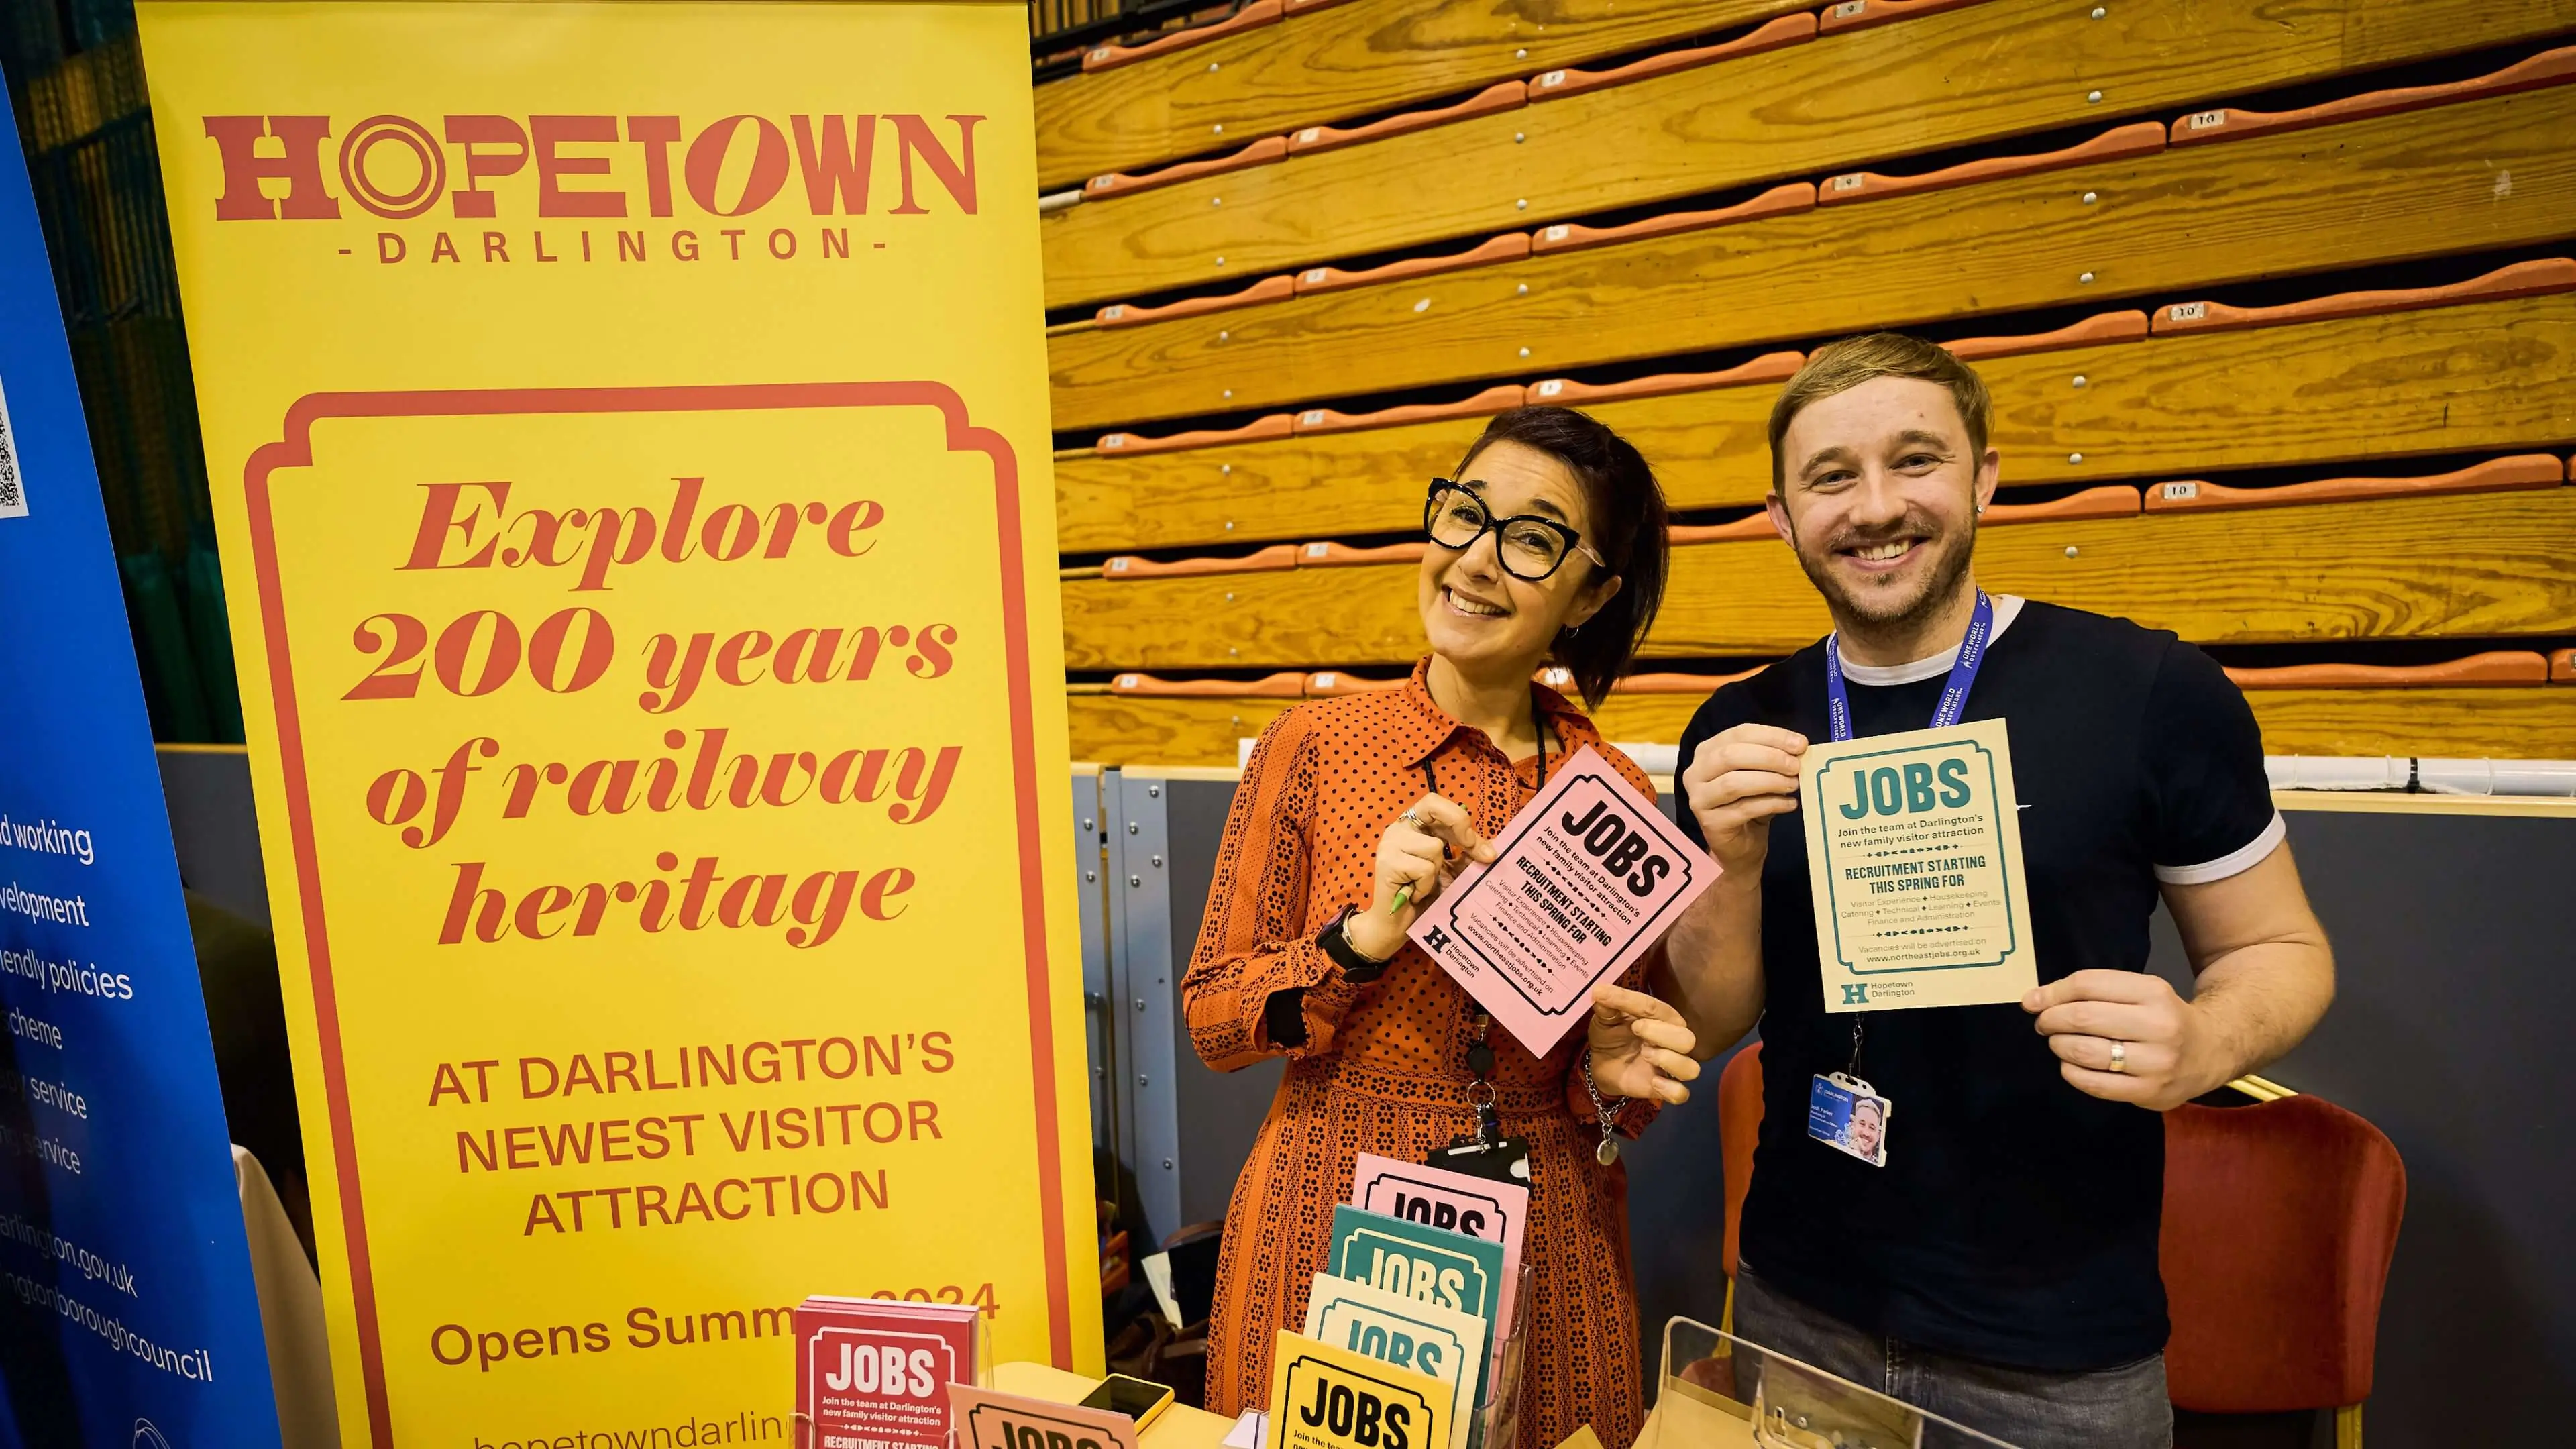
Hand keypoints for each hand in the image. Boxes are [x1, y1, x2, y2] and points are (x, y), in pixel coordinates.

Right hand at [1342, 794, 1495, 961]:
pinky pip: (1424, 869)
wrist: (1396, 926)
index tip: (1475, 843)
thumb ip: (1466, 855)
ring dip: (1437, 872)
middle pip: (1432, 805)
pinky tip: (1415, 894)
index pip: (1435, 802)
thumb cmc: (1423, 896)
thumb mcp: (1451, 871)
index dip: (1458, 816)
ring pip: (1433, 847)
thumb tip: (1492, 849)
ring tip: (1424, 885)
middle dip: (1459, 824)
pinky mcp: (1387, 863)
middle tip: (1473, 848)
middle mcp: (1399, 828)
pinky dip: (1426, 886)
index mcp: (1414, 826)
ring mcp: (1389, 844)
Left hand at [1586, 983, 1700, 1104]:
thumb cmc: (1611, 1034)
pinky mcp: (1663, 1089)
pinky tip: (1653, 1082)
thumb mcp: (1605, 1018)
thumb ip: (1606, 1005)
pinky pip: (1681, 1094)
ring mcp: (1670, 1067)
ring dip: (1669, 1060)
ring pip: (1690, 1068)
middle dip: (1662, 1034)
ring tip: (1645, 1054)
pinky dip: (1671, 1090)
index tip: (1606, 998)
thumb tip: (1599, 991)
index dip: (1633, 1003)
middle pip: (1687, 1039)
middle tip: (1637, 1030)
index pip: (1657, 1008)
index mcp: (1662, 1019)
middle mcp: (1673, 1042)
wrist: (1602, 1063)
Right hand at [1680, 724, 1806, 877]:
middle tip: (1796, 766)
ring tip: (1793, 784)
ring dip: (1770, 781)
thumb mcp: (1760, 774)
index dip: (1771, 736)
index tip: (1800, 744)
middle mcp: (1696, 773)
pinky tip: (1789, 804)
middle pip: (1731, 755)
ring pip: (1734, 783)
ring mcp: (1700, 799)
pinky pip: (1744, 809)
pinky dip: (1772, 804)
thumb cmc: (1750, 804)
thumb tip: (1799, 747)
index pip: (1738, 733)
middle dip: (1769, 757)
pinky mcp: (1710, 823)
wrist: (1740, 846)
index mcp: (1707, 752)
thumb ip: (1773, 758)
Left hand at [2024, 970, 2228, 1110]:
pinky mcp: (2150, 1093)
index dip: (2051, 992)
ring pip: (2085, 1052)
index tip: (2032, 1001)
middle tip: (2044, 1024)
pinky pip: (2094, 1084)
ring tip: (2059, 1043)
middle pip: (2083, 1018)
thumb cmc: (2162, 1017)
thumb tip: (2032, 1000)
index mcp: (2154, 992)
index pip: (2087, 985)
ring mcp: (2156, 1063)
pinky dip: (2071, 1072)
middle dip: (2051, 1020)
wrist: (2211, 1051)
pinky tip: (2071, 1065)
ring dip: (2059, 1046)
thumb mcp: (2138, 991)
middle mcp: (2159, 1026)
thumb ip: (2090, 991)